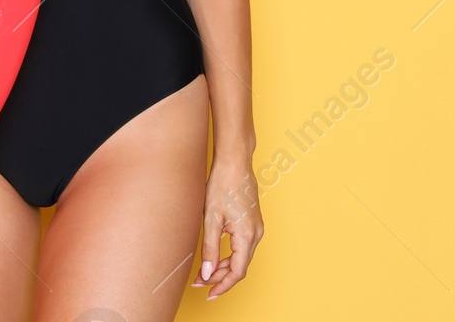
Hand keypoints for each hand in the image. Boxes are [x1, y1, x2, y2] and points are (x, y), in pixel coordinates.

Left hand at [192, 157, 263, 299]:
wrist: (234, 162)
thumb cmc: (222, 185)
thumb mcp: (211, 218)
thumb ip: (209, 248)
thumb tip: (207, 273)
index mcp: (247, 235)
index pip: (237, 272)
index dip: (222, 285)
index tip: (208, 293)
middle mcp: (256, 234)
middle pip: (239, 266)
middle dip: (219, 277)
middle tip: (198, 282)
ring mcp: (256, 228)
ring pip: (241, 257)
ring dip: (223, 266)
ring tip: (203, 272)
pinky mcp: (252, 222)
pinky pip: (242, 246)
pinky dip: (228, 255)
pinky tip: (214, 256)